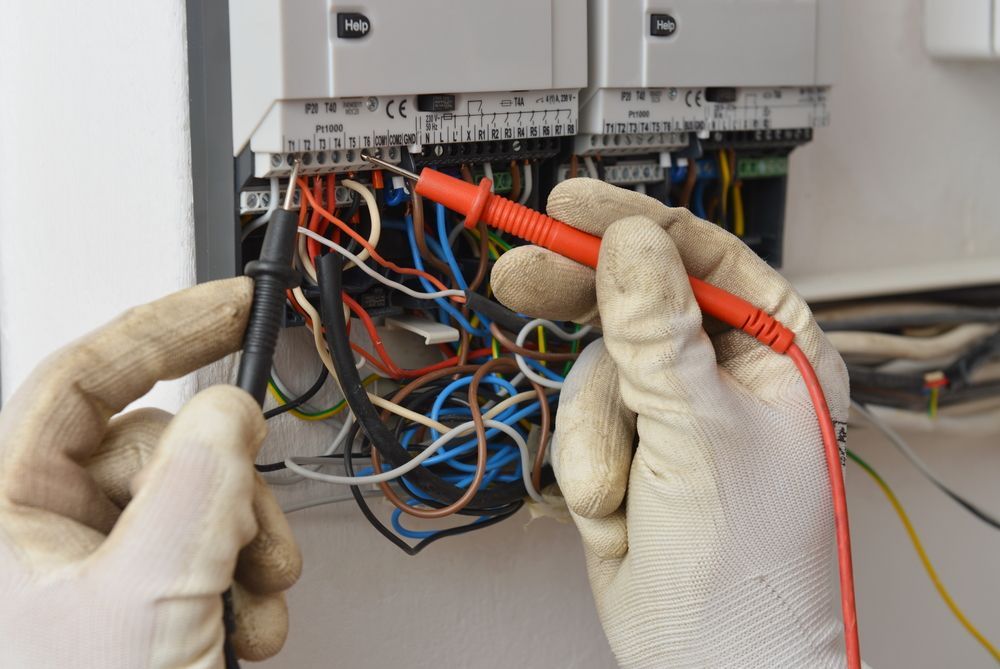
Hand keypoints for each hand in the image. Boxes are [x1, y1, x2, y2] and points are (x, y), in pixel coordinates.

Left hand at [0, 278, 300, 667]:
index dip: (163, 329)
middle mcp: (41, 533)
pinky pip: (207, 549)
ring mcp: (93, 568)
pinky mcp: (140, 596)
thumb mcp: (148, 599)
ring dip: (244, 548)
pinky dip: (241, 583)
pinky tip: (241, 630)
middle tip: (253, 544)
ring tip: (250, 607)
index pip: (84, 378)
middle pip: (162, 449)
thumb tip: (229, 410)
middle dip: (229, 492)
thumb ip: (195, 488)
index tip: (230, 305)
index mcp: (3, 511)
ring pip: (196, 501)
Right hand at [492, 179, 850, 667]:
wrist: (706, 663)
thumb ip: (656, 331)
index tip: (568, 205)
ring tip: (614, 485)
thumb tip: (630, 240)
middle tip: (519, 272)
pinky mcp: (625, 444)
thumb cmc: (745, 566)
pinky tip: (614, 506)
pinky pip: (579, 416)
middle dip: (579, 296)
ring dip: (592, 427)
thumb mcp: (698, 432)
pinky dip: (585, 460)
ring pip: (595, 365)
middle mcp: (724, 371)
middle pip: (636, 296)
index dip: (632, 224)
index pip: (702, 257)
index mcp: (778, 352)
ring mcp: (669, 409)